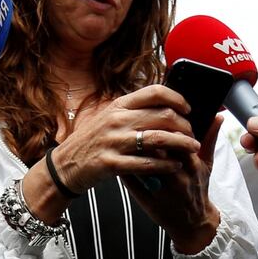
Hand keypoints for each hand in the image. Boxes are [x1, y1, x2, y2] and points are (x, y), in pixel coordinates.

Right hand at [51, 85, 199, 192]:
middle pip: (163, 116)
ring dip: (182, 144)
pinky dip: (166, 165)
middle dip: (185, 125)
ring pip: (159, 138)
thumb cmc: (91, 141)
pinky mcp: (111, 163)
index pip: (155, 92)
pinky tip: (175, 166)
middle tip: (193, 134)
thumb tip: (164, 106)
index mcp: (119, 105)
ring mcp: (113, 141)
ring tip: (193, 148)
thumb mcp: (109, 118)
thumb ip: (133, 112)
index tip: (188, 109)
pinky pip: (147, 163)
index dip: (177, 99)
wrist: (65, 165)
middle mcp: (117, 120)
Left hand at [121, 115, 221, 253]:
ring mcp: (160, 190)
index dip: (163, 125)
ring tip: (125, 137)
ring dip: (132, 149)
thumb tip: (217, 116)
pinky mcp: (144, 199)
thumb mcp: (207, 165)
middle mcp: (177, 177)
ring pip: (141, 163)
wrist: (192, 223)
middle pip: (156, 149)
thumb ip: (210, 139)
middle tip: (135, 123)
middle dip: (145, 135)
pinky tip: (119, 156)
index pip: (175, 138)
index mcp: (191, 164)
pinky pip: (130, 180)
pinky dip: (123, 166)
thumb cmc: (197, 189)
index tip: (155, 116)